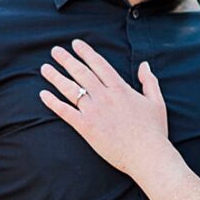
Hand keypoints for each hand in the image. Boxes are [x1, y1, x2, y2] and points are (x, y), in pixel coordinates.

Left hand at [40, 40, 169, 177]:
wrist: (147, 156)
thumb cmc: (155, 131)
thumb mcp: (156, 102)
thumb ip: (149, 81)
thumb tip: (144, 65)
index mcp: (120, 89)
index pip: (99, 64)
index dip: (86, 52)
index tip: (76, 44)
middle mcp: (104, 97)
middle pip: (81, 73)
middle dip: (66, 59)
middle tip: (55, 51)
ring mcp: (94, 112)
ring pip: (70, 89)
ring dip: (55, 77)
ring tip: (45, 68)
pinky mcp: (86, 127)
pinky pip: (65, 112)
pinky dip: (53, 102)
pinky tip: (43, 94)